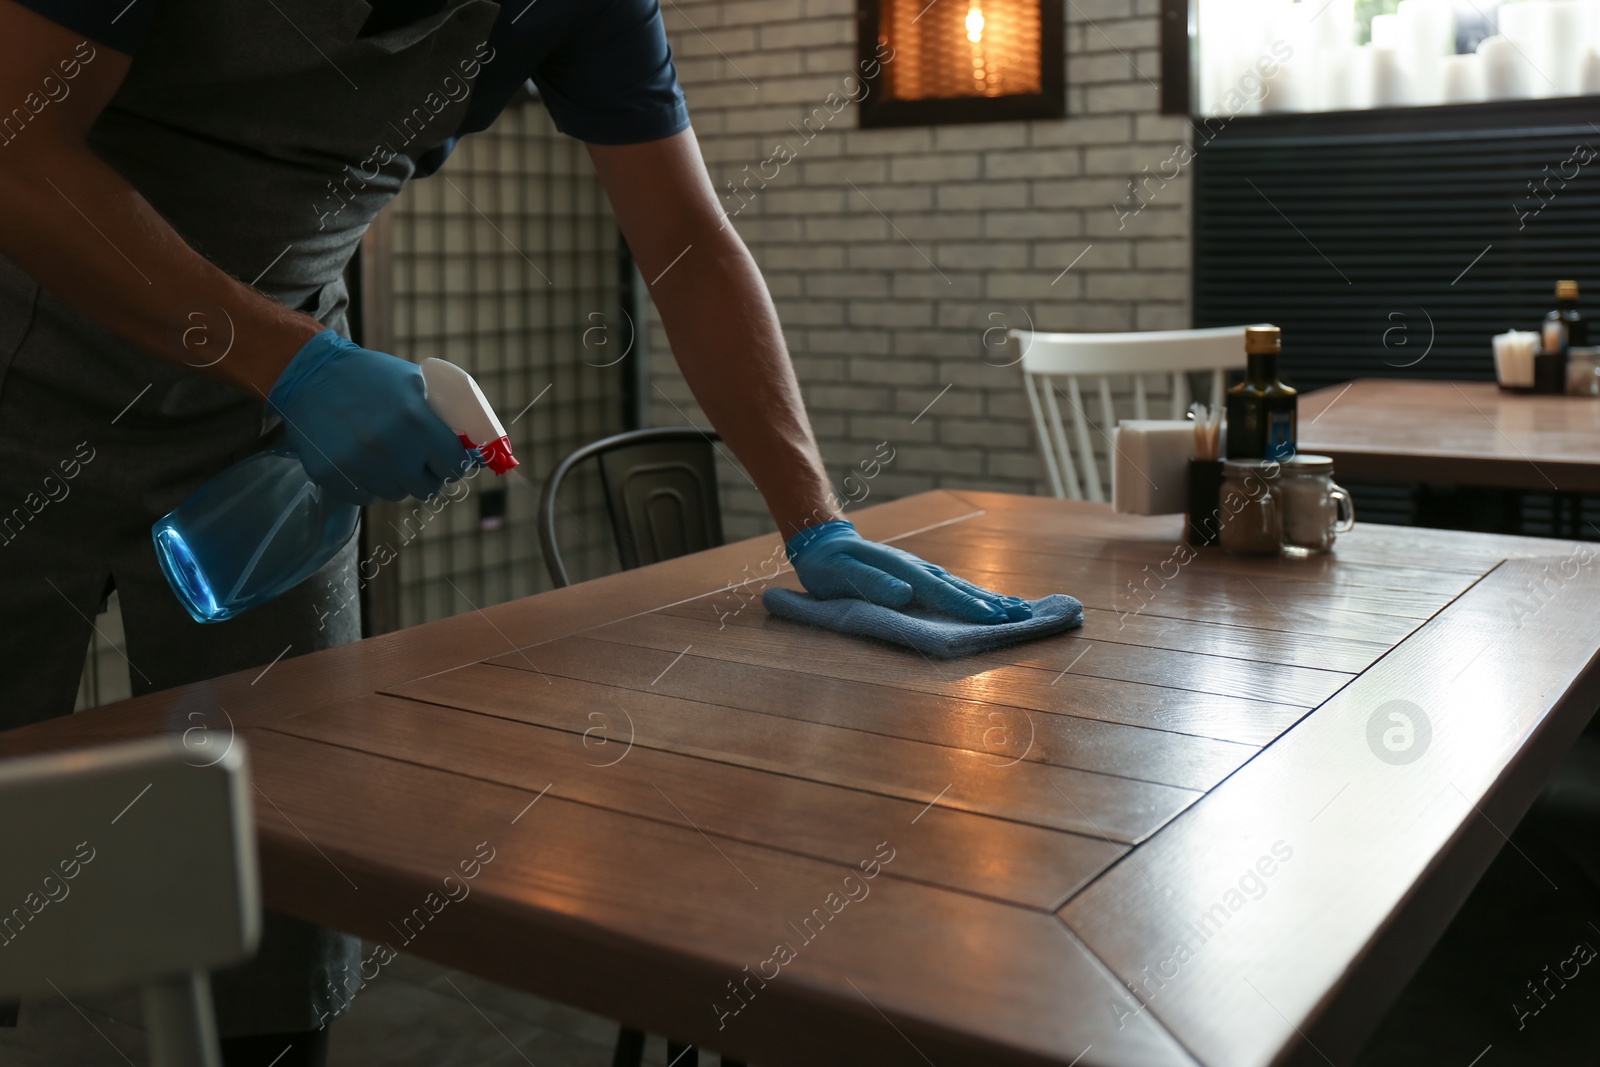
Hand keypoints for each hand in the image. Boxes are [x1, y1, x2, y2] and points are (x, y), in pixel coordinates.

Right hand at [266, 331, 475, 504]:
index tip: (451, 461)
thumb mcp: (415, 381)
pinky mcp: (332, 475)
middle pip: (427, 488)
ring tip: (387, 454)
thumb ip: (444, 413)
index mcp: (415, 420)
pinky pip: (366, 496)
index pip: (455, 465)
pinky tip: (362, 459)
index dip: (456, 464)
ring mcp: (357, 464)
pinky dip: (369, 484)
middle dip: (428, 475)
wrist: (310, 374)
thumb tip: (476, 445)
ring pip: (396, 494)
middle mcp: (388, 447)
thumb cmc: (370, 376)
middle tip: (420, 461)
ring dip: (398, 480)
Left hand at [787, 521, 1032, 624]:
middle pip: (960, 587)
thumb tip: (906, 593)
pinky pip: (953, 586)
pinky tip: (991, 602)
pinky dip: (975, 594)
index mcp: (903, 570)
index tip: (992, 618)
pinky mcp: (920, 574)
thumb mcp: (843, 575)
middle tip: (1023, 616)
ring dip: (990, 598)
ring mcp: (921, 570)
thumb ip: (873, 583)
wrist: (825, 543)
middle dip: (991, 603)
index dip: (966, 605)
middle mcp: (918, 568)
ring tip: (1019, 609)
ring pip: (961, 585)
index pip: (940, 590)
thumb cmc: (830, 566)